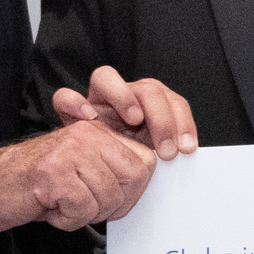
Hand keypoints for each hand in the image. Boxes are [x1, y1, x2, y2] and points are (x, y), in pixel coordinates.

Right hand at [0, 119, 158, 232]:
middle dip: (114, 205)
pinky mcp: (53, 173)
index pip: (146, 162)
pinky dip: (67, 220)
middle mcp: (87, 134)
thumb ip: (114, 168)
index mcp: (98, 130)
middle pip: (134, 179)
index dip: (134, 191)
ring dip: (87, 213)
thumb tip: (151, 179)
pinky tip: (50, 208)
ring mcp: (70, 151)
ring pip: (109, 197)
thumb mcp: (82, 168)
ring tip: (62, 203)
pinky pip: (82, 209)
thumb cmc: (36, 182)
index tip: (112, 200)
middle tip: (85, 205)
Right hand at [51, 65, 198, 158]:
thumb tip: (188, 158)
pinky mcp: (70, 111)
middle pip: (147, 89)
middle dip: (162, 118)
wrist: (82, 176)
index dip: (183, 123)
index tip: (186, 149)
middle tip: (167, 150)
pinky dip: (75, 103)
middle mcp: (124, 98)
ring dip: (124, 97)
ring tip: (134, 119)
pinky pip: (65, 97)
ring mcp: (96, 101)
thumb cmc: (121, 167)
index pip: (173, 102)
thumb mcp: (149, 161)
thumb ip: (165, 153)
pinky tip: (88, 118)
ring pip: (106, 77)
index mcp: (148, 107)